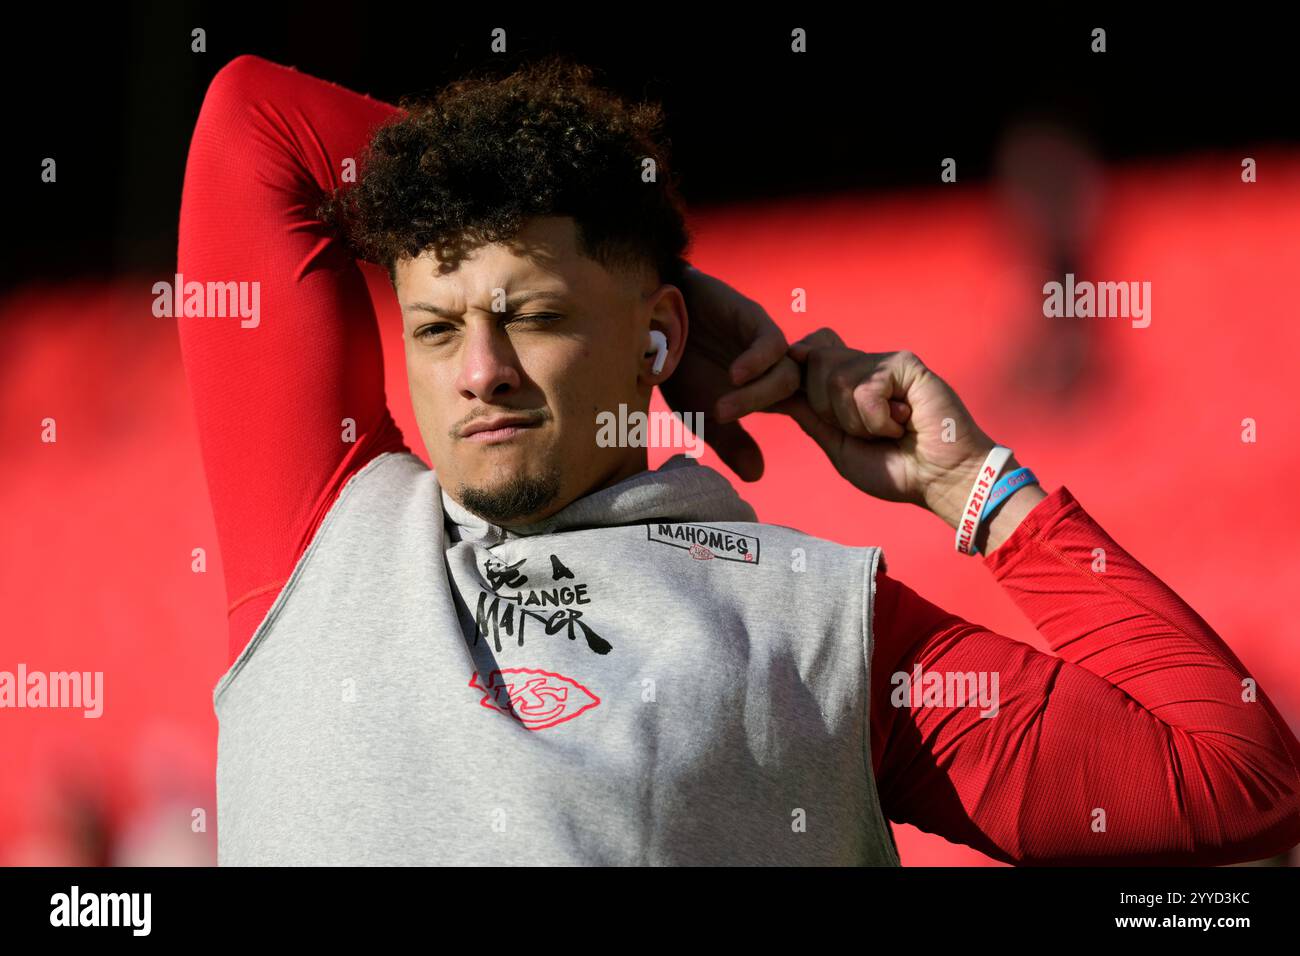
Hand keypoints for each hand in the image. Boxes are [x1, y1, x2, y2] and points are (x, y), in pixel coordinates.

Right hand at [660, 267, 802, 480]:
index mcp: (765, 389)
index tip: (756, 444)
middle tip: (719, 415)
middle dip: (756, 405)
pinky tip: (734, 374)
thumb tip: (758, 475)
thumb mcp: (702, 413)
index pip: (798, 410)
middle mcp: (771, 366)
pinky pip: (773, 343)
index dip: (783, 426)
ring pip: (787, 372)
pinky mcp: (753, 317)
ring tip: (720, 404)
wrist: (652, 318)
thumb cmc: (679, 366)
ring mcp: (764, 341)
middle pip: (795, 392)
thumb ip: (730, 442)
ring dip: (755, 394)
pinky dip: (757, 362)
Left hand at [759, 328, 1000, 520]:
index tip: (720, 409)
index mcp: (839, 386)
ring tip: (889, 430)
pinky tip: (904, 423)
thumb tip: (772, 393)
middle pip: (806, 364)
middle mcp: (857, 366)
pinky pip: (865, 386)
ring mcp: (880, 361)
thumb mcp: (835, 444)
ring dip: (855, 418)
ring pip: (832, 377)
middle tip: (865, 432)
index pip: (792, 365)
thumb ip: (808, 414)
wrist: (940, 482)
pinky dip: (878, 417)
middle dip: (823, 408)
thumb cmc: (894, 469)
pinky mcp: (903, 363)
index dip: (763, 380)